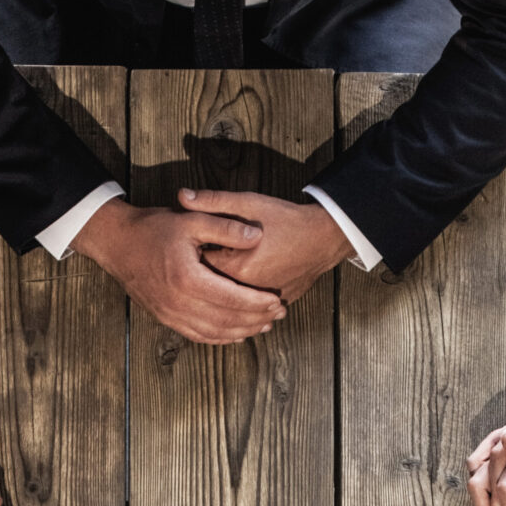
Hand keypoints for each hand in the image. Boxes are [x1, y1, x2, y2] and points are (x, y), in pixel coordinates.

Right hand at [70, 197, 284, 345]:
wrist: (118, 244)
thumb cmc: (154, 229)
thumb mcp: (191, 219)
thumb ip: (225, 227)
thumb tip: (256, 235)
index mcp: (188, 279)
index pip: (232, 298)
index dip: (258, 302)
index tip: (277, 300)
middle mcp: (179, 304)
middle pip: (227, 321)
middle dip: (256, 320)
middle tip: (278, 315)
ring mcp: (171, 316)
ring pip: (215, 333)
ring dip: (241, 332)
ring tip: (263, 326)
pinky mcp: (166, 320)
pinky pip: (198, 336)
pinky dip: (221, 338)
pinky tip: (236, 334)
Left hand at [180, 188, 352, 303]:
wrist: (323, 239)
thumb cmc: (285, 219)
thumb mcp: (247, 203)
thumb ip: (213, 201)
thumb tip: (181, 196)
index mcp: (237, 267)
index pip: (200, 265)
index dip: (191, 254)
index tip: (187, 246)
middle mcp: (247, 291)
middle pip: (212, 287)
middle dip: (202, 275)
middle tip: (196, 262)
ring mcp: (261, 303)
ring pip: (230, 301)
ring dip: (220, 291)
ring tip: (214, 277)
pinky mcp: (272, 306)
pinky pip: (249, 308)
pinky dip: (239, 302)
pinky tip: (233, 294)